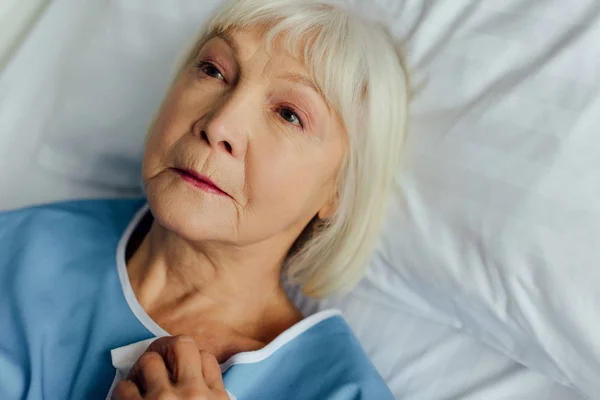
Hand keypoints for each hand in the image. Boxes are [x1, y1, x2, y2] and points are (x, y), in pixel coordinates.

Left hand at [112, 335, 229, 399]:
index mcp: (217, 398)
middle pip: (181, 344)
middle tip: (160, 365)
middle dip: (168, 352)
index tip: (183, 372)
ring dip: (142, 373)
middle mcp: (193, 394)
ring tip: (142, 386)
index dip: (193, 362)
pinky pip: (124, 387)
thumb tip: (199, 377)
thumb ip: (212, 395)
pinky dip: (124, 394)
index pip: (207, 358)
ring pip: (149, 361)